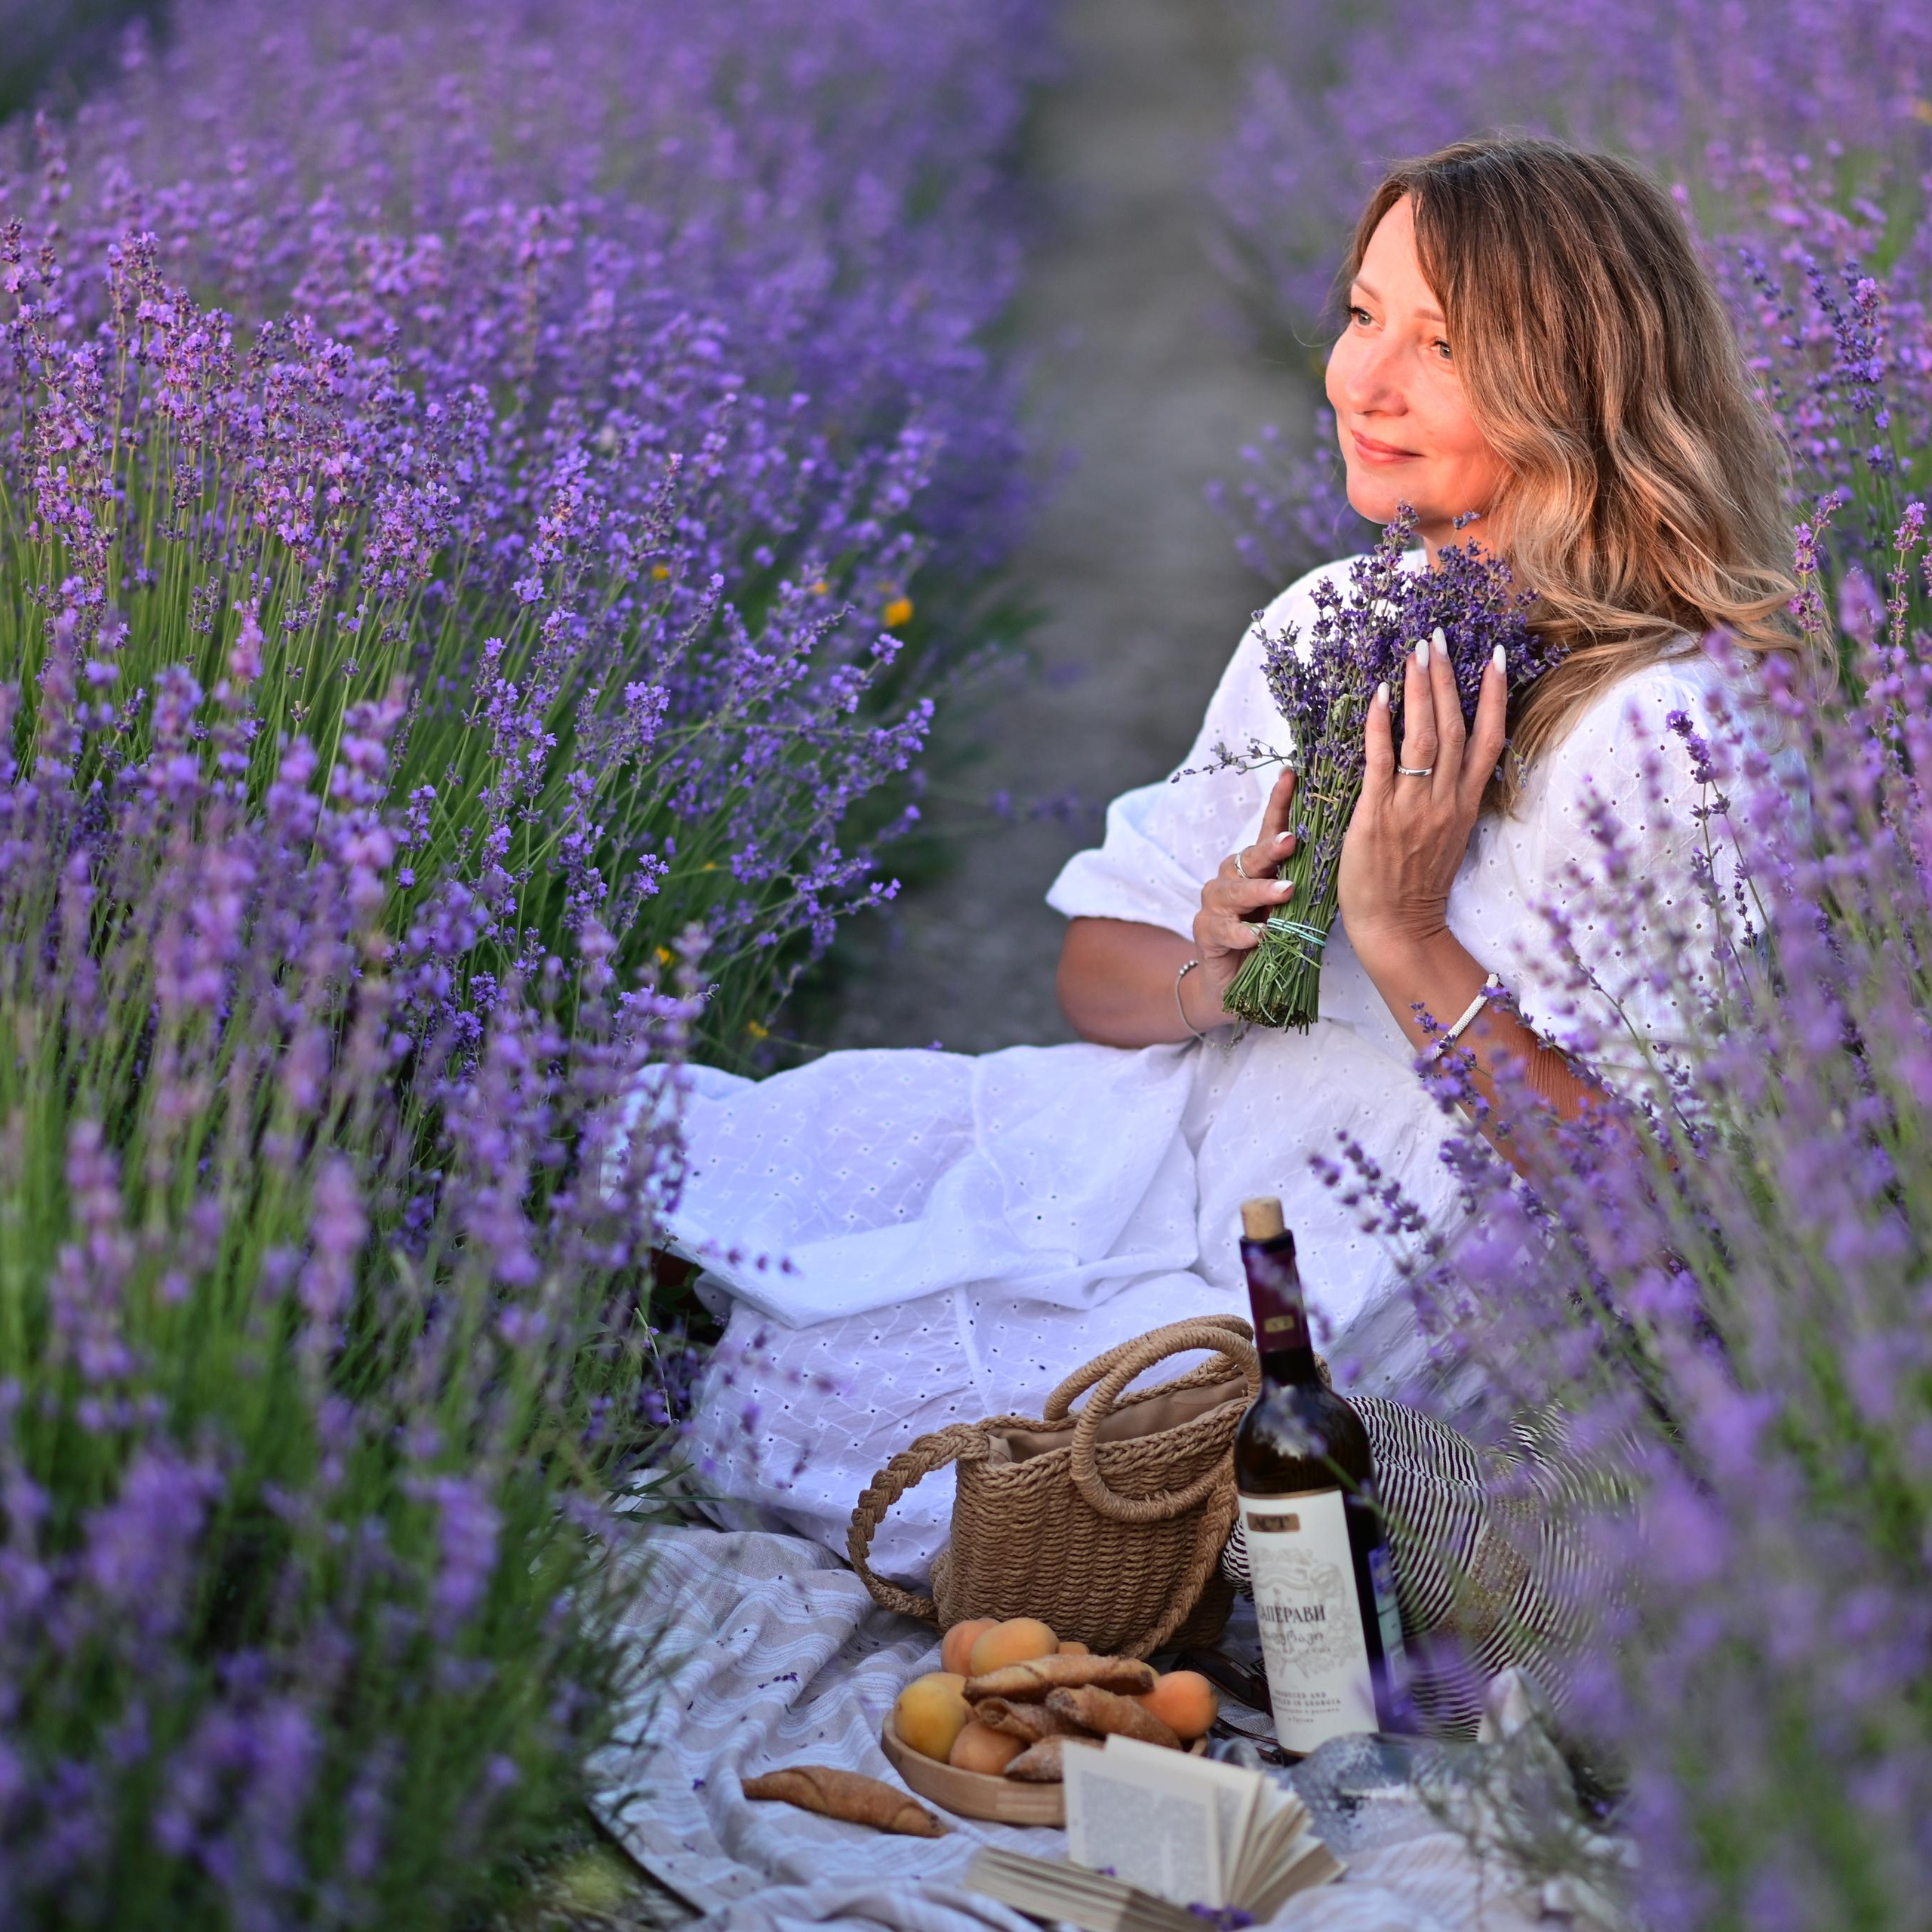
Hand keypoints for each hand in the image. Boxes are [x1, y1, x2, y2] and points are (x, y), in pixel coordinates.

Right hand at [1190, 766, 1299, 1009]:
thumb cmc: (1275, 941)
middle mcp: (1232, 878)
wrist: (1240, 987)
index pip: (1269, 828)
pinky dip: (1243, 933)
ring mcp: (1215, 904)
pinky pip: (1223, 928)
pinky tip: (1259, 937)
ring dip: (1259, 892)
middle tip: (1291, 842)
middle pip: (1249, 856)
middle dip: (1270, 848)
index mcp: (1258, 867)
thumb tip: (1346, 847)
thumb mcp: (1296, 908)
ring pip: (1233, 891)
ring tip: (1284, 894)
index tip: (1291, 775)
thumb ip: (1307, 880)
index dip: (1279, 802)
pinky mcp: (1205, 932)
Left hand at [1337, 626, 1506, 967]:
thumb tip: (1456, 759)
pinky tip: (1381, 695)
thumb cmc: (1418, 883)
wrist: (1397, 926)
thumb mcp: (1451, 836)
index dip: (1496, 695)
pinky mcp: (1377, 814)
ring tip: (1416, 651)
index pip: (1489, 739)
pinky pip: (1381, 761)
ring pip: (1424, 736)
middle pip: (1454, 727)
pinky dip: (1381, 725)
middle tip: (1439, 636)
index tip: (1498, 656)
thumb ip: (1454, 796)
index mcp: (1466, 803)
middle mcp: (1444, 799)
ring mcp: (1412, 806)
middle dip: (1448, 677)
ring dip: (1420, 689)